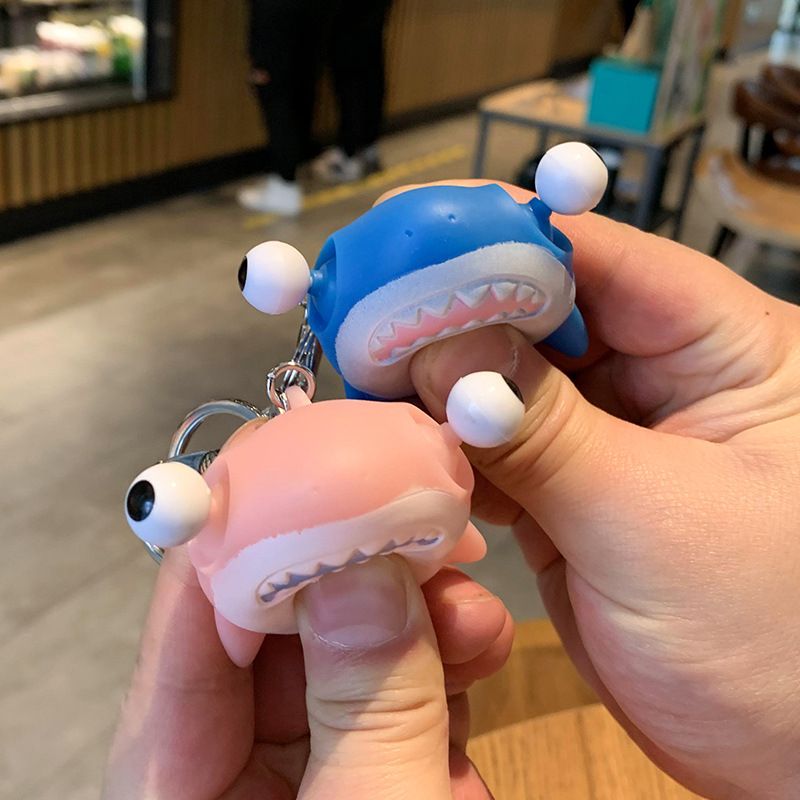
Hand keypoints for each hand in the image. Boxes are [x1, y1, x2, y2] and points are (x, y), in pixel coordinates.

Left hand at [103, 550, 511, 798]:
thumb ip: (369, 703)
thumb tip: (363, 556)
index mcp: (175, 783)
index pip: (189, 619)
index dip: (243, 522)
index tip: (310, 450)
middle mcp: (227, 764)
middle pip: (279, 626)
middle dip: (359, 570)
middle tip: (426, 528)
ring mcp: (301, 767)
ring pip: (344, 650)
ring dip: (415, 618)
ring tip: (475, 612)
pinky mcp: (359, 773)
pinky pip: (386, 694)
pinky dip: (437, 668)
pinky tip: (477, 657)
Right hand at [407, 202, 799, 798]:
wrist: (783, 755)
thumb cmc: (772, 638)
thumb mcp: (651, 519)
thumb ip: (544, 431)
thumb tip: (441, 350)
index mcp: (726, 347)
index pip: (601, 260)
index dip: (501, 242)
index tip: (404, 240)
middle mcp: (666, 375)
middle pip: (541, 313)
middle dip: (453, 316)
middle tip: (359, 314)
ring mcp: (611, 435)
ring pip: (508, 382)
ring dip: (440, 386)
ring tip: (362, 376)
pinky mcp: (574, 489)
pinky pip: (498, 448)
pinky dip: (449, 448)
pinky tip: (398, 442)